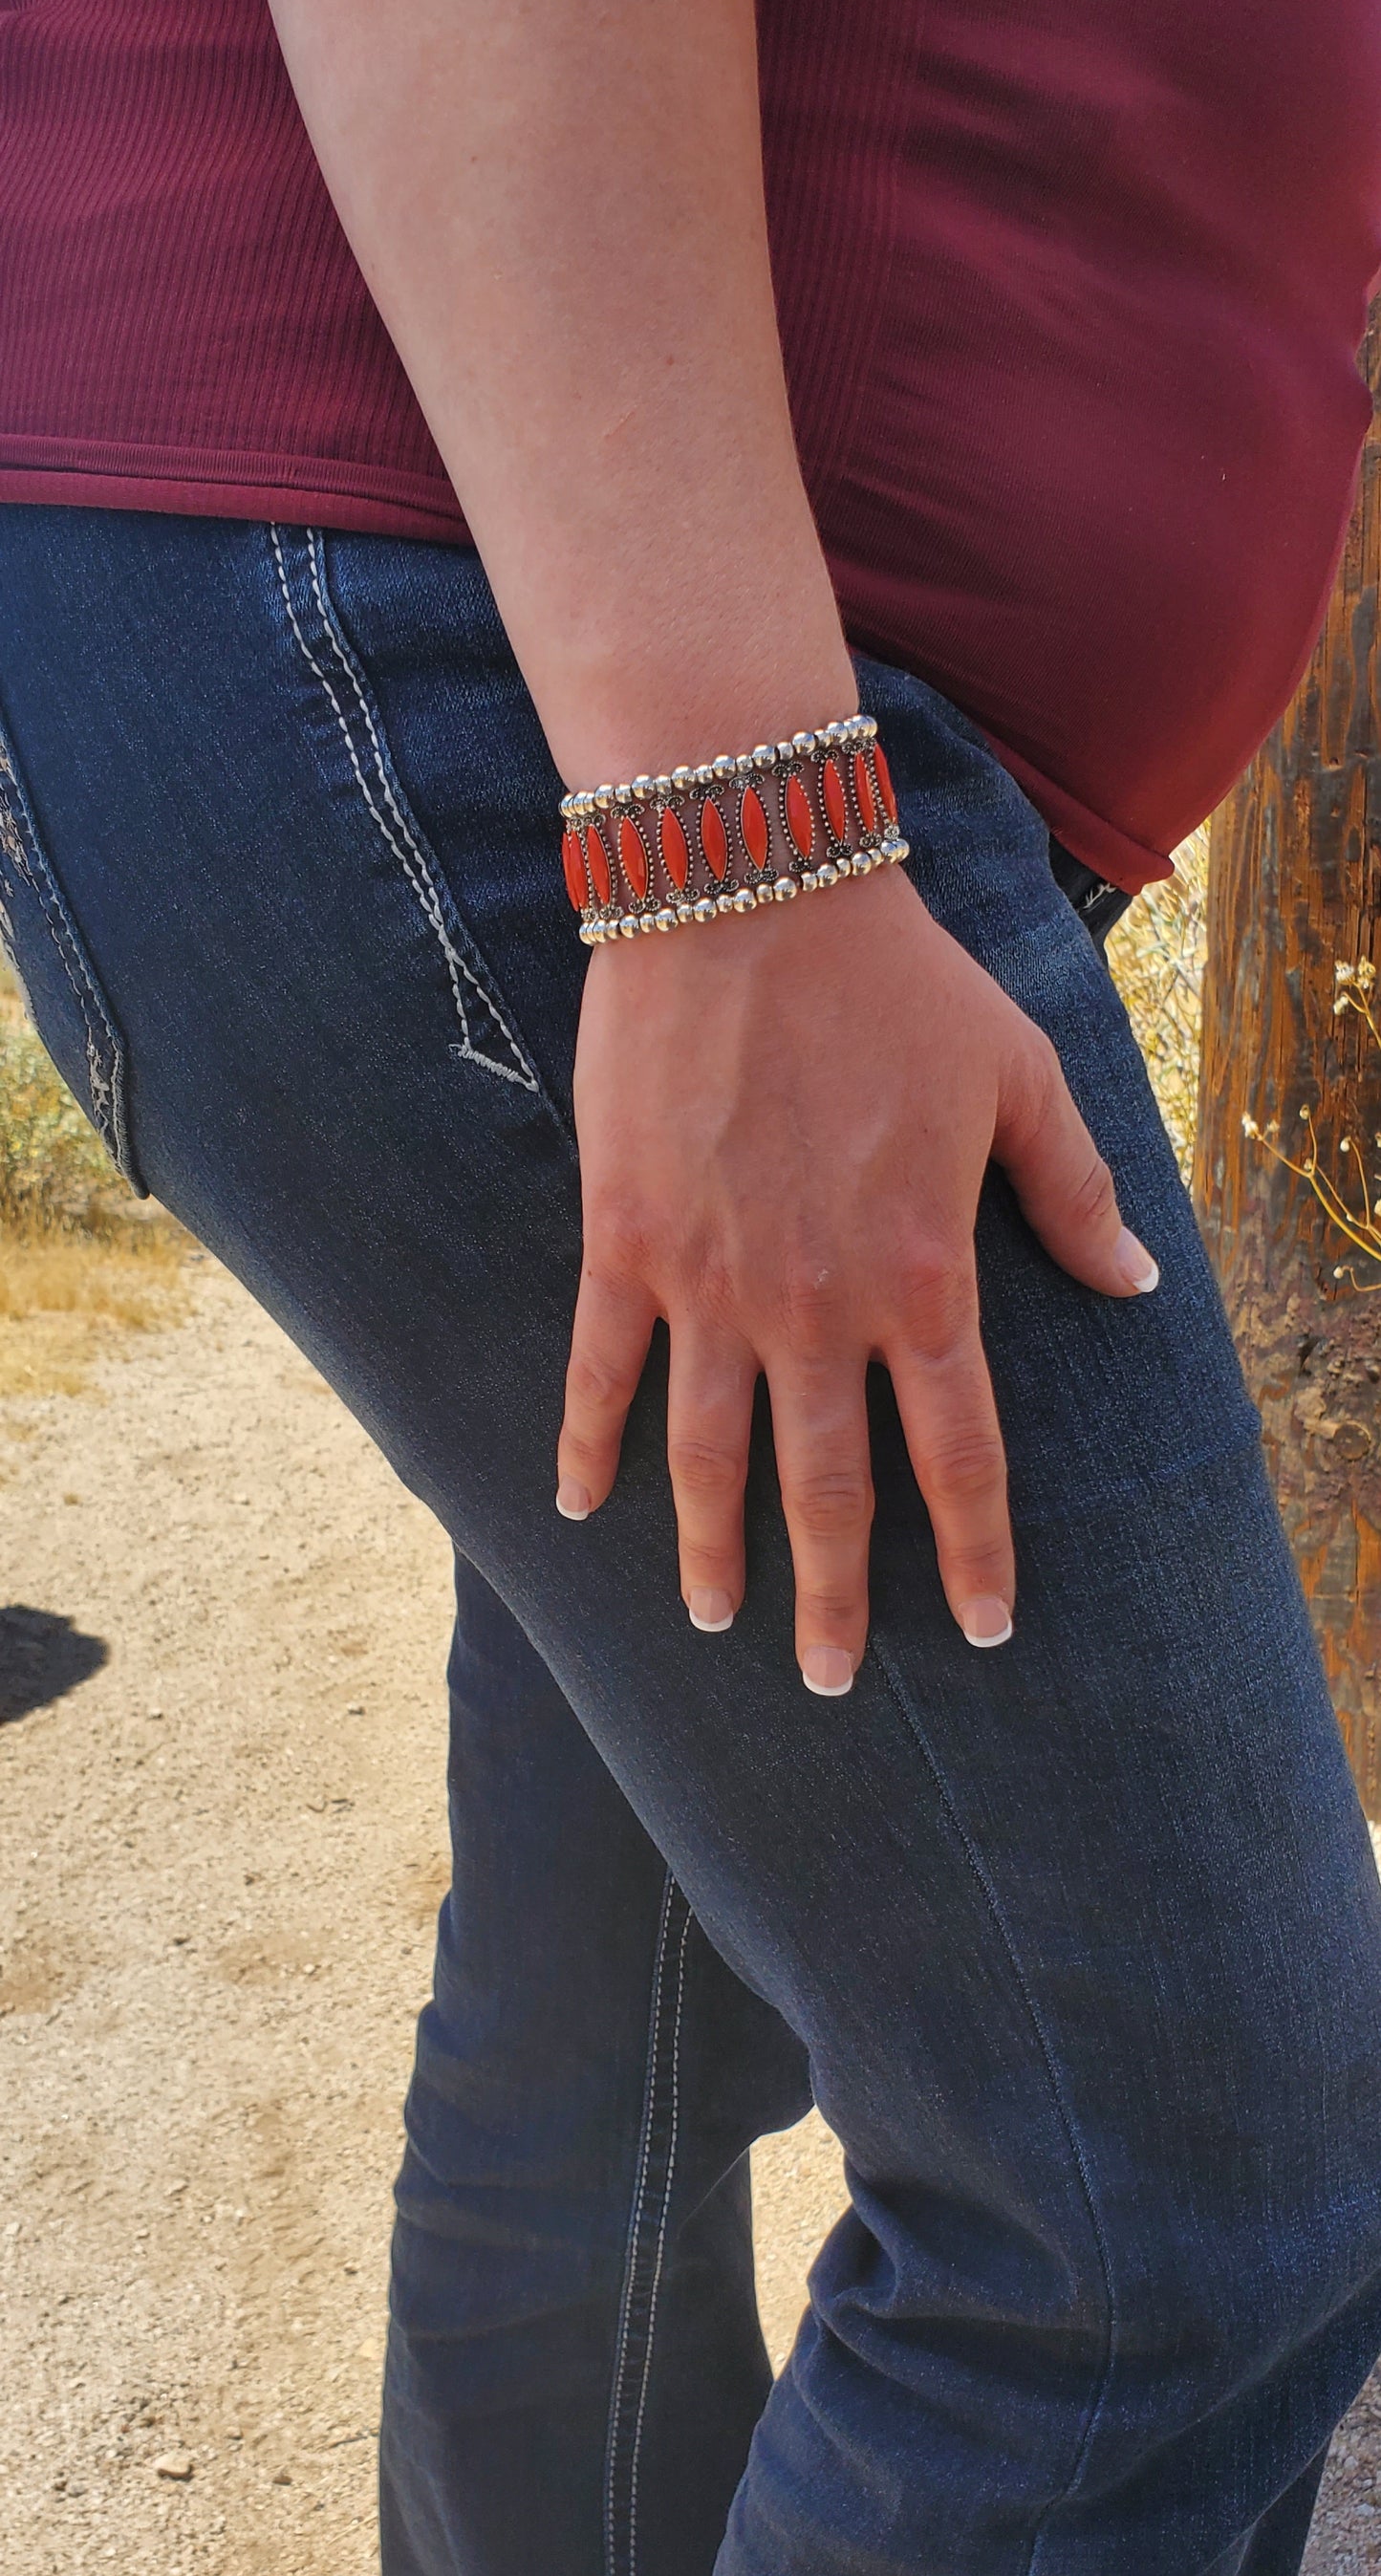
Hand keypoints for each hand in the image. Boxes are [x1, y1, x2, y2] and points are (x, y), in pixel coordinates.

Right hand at [556, 866, 1157, 1691]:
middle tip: (825, 1681)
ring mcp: (712, 1285)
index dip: (971, 1554)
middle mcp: (818, 1308)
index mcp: (925, 1279)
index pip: (959, 1456)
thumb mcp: (1021, 1080)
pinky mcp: (627, 1242)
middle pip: (827, 1490)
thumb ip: (1074, 1195)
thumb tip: (1132, 1284)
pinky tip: (577, 1507)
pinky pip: (600, 1368)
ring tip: (715, 1621)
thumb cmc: (899, 982)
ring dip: (712, 1551)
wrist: (749, 894)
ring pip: (710, 1456)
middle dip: (832, 1598)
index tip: (980, 1629)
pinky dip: (587, 1444)